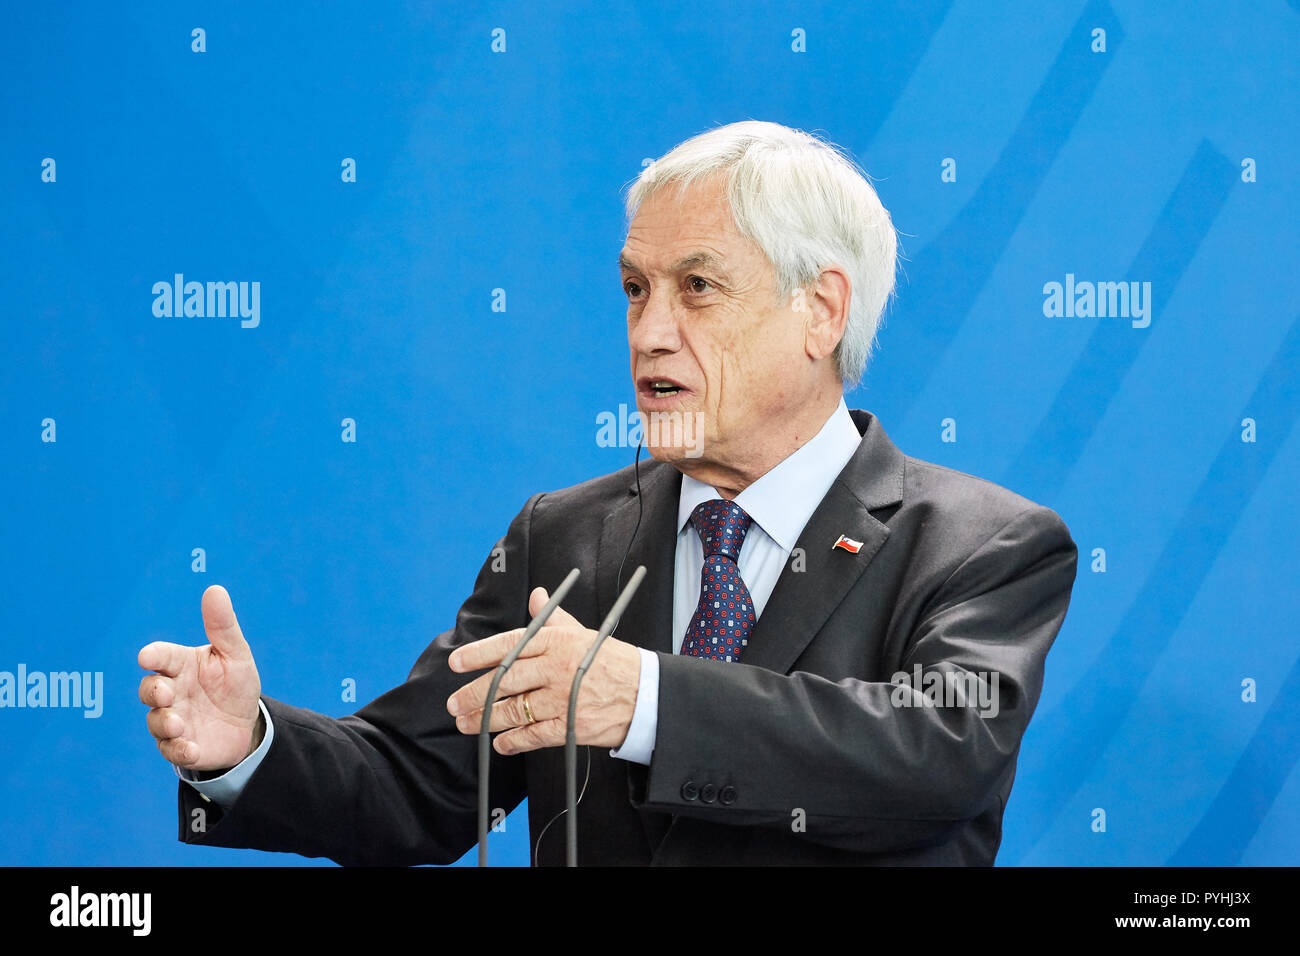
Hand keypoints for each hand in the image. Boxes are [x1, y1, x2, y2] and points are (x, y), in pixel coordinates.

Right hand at [138, 584, 262, 770]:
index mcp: (182, 665)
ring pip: (155, 720)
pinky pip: (170, 749)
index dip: (153, 655)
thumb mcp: (236, 655)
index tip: (147, 656)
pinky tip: (192, 747)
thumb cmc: (236, 684)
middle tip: (169, 694)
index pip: (161, 656)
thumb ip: (223, 626)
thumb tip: (214, 589)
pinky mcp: (179, 745)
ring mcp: (173, 718)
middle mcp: (172, 690)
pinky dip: (178, 749)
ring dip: (164, 722)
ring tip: (180, 724)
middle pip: (149, 688)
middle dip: (153, 691)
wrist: (247, 724)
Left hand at [446, 587, 640, 754]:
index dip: (478, 654)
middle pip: (504, 680)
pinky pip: (533, 735)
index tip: (456, 662)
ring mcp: (562, 698)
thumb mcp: (582, 632)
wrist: (645, 693)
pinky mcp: (570, 726)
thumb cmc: (611, 661)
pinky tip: (500, 742)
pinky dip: (513, 741)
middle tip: (454, 703)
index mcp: (557, 641)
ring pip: (514, 709)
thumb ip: (552, 617)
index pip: (509, 644)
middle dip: (473, 693)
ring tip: (467, 724)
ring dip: (485, 719)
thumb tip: (536, 596)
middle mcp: (556, 668)